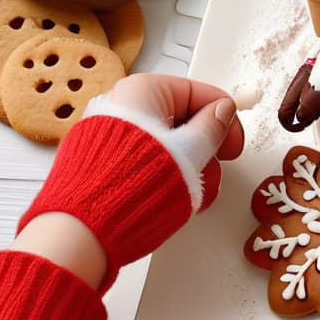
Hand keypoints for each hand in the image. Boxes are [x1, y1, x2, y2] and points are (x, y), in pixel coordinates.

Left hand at [16, 74, 244, 290]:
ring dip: (190, 166)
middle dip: (206, 148)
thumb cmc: (134, 186)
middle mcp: (123, 106)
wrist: (85, 228)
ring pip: (168, 142)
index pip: (199, 93)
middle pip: (184, 119)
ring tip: (195, 193)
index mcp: (142, 91)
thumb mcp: (191, 150)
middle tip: (214, 169)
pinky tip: (175, 195)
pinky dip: (167, 174)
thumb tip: (223, 111)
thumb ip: (212, 127)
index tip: (234, 144)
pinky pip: (148, 158)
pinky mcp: (106, 159)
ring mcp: (112, 134)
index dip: (225, 119)